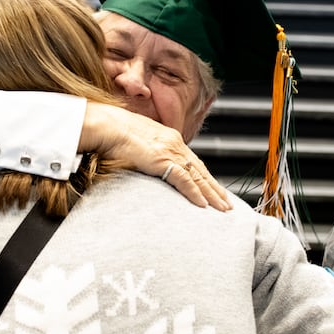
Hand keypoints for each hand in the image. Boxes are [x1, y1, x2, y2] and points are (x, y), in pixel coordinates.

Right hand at [80, 103, 230, 209]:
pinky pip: (185, 180)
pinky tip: (203, 204)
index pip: (193, 160)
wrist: (108, 125)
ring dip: (212, 194)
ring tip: (222, 208)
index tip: (213, 188)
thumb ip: (147, 152)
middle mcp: (175, 143)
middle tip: (226, 202)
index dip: (205, 176)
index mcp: (170, 137)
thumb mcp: (137, 141)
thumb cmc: (115, 132)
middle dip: (215, 187)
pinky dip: (195, 193)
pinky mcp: (163, 161)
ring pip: (198, 176)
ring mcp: (171, 152)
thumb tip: (146, 162)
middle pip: (201, 169)